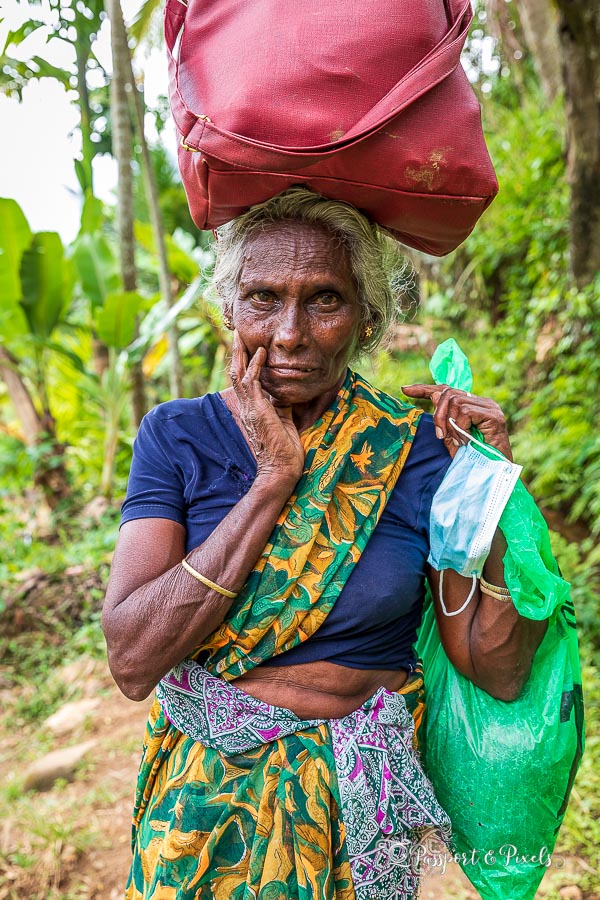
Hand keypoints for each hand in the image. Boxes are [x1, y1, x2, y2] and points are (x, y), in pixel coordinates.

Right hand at [230, 332, 304, 482]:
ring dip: (241, 353)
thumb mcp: (284, 420)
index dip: (244, 362)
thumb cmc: (285, 450)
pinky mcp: (257, 409)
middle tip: (237, 333)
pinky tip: (260, 351)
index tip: (247, 345)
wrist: (282, 469)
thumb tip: (284, 392)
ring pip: (239, 374)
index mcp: (252, 409)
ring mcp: (250, 408)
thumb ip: (281, 405)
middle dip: (237, 352)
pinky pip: (252, 382)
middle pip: (236, 373)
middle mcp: (247, 406)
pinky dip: (255, 365)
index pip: (244, 380)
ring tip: (241, 335)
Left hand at [401, 383, 512, 459]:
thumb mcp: (452, 438)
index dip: (425, 388)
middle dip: (438, 414)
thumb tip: (432, 399)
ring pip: (455, 401)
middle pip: (447, 393)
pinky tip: (465, 440)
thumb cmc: (473, 459)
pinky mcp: (494, 415)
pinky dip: (460, 427)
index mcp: (472, 404)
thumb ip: (443, 421)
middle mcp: (482, 402)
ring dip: (450, 424)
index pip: (446, 389)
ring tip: (458, 441)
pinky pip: (465, 412)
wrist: (494, 474)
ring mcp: (490, 407)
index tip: (405, 390)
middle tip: (441, 436)